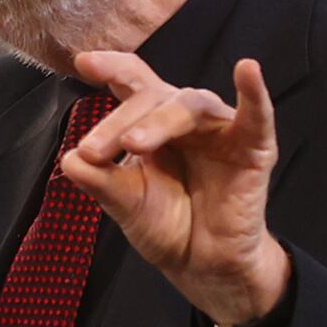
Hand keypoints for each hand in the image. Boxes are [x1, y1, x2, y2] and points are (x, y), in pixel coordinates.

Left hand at [62, 51, 289, 326]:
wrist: (202, 264)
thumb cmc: (166, 225)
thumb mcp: (125, 203)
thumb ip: (99, 180)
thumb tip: (69, 159)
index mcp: (152, 122)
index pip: (132, 83)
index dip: (110, 68)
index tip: (83, 63)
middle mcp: (185, 118)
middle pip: (151, 97)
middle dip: (119, 122)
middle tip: (93, 151)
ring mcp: (220, 129)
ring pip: (188, 106)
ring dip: (159, 121)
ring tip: (133, 143)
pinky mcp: (253, 148)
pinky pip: (257, 115)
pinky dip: (254, 92)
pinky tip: (247, 69)